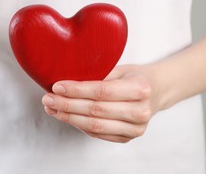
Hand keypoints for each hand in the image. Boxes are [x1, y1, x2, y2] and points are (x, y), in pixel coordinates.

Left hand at [42, 65, 165, 142]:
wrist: (157, 92)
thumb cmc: (135, 77)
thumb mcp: (120, 68)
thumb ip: (98, 74)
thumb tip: (66, 78)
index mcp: (140, 89)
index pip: (102, 91)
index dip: (76, 90)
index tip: (56, 86)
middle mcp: (140, 111)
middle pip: (95, 111)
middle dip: (67, 105)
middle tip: (47, 99)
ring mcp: (135, 128)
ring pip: (94, 126)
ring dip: (69, 118)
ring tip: (52, 109)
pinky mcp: (128, 138)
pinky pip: (97, 134)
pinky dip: (78, 125)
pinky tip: (65, 116)